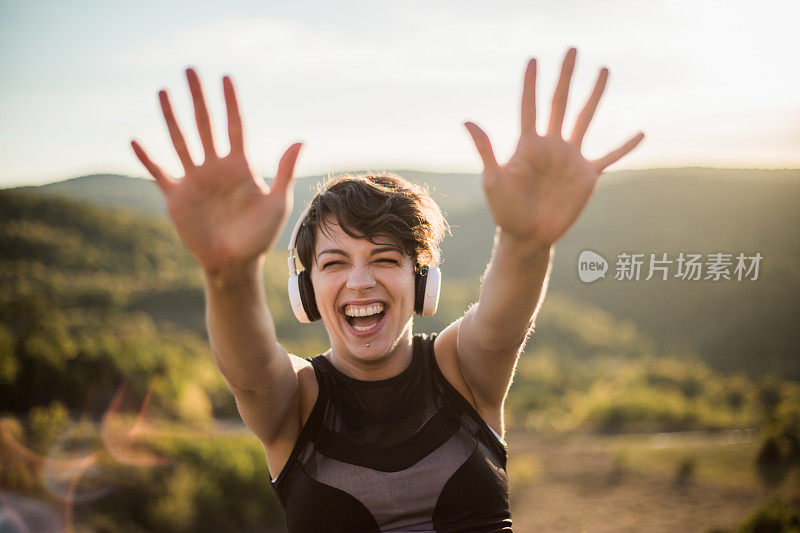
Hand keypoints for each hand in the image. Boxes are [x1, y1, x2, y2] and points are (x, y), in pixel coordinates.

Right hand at [131, 68, 301, 273]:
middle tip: (189, 69)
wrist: (235, 262)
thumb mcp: (277, 202)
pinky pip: (160, 173)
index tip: (225, 78)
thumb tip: (300, 139)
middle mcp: (215, 167)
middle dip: (198, 98)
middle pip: (205, 125)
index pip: (234, 127)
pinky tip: (135, 140)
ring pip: (181, 142)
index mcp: (240, 166)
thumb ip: (284, 171)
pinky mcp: (177, 197)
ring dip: (171, 118)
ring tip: (163, 92)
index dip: (230, 103)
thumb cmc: (260, 235)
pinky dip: (147, 159)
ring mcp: (195, 180)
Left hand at [465, 48, 643, 250]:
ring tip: (603, 70)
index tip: (533, 60)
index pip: (529, 106)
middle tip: (572, 49)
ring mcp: (570, 158)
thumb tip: (467, 120)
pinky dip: (625, 146)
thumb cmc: (505, 210)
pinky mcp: (587, 176)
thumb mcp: (493, 180)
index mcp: (527, 144)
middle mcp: (551, 145)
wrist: (527, 236)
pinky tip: (641, 132)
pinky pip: (610, 156)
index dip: (530, 83)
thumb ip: (486, 149)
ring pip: (585, 119)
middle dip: (566, 76)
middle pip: (560, 102)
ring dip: (594, 95)